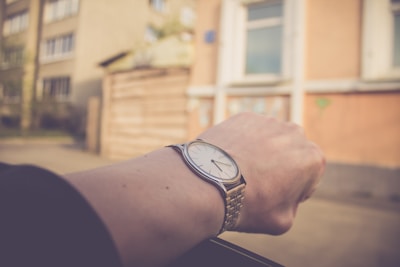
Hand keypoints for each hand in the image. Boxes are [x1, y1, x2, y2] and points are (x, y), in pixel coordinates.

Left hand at [198, 112, 324, 234]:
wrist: (208, 184)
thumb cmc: (248, 205)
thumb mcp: (282, 221)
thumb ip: (293, 205)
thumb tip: (286, 196)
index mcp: (312, 158)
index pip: (309, 176)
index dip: (294, 189)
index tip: (276, 196)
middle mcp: (295, 134)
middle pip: (291, 154)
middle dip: (281, 166)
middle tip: (260, 183)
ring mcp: (268, 122)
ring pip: (271, 140)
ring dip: (263, 152)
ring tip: (243, 171)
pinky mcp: (245, 117)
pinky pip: (250, 131)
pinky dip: (244, 142)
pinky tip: (232, 159)